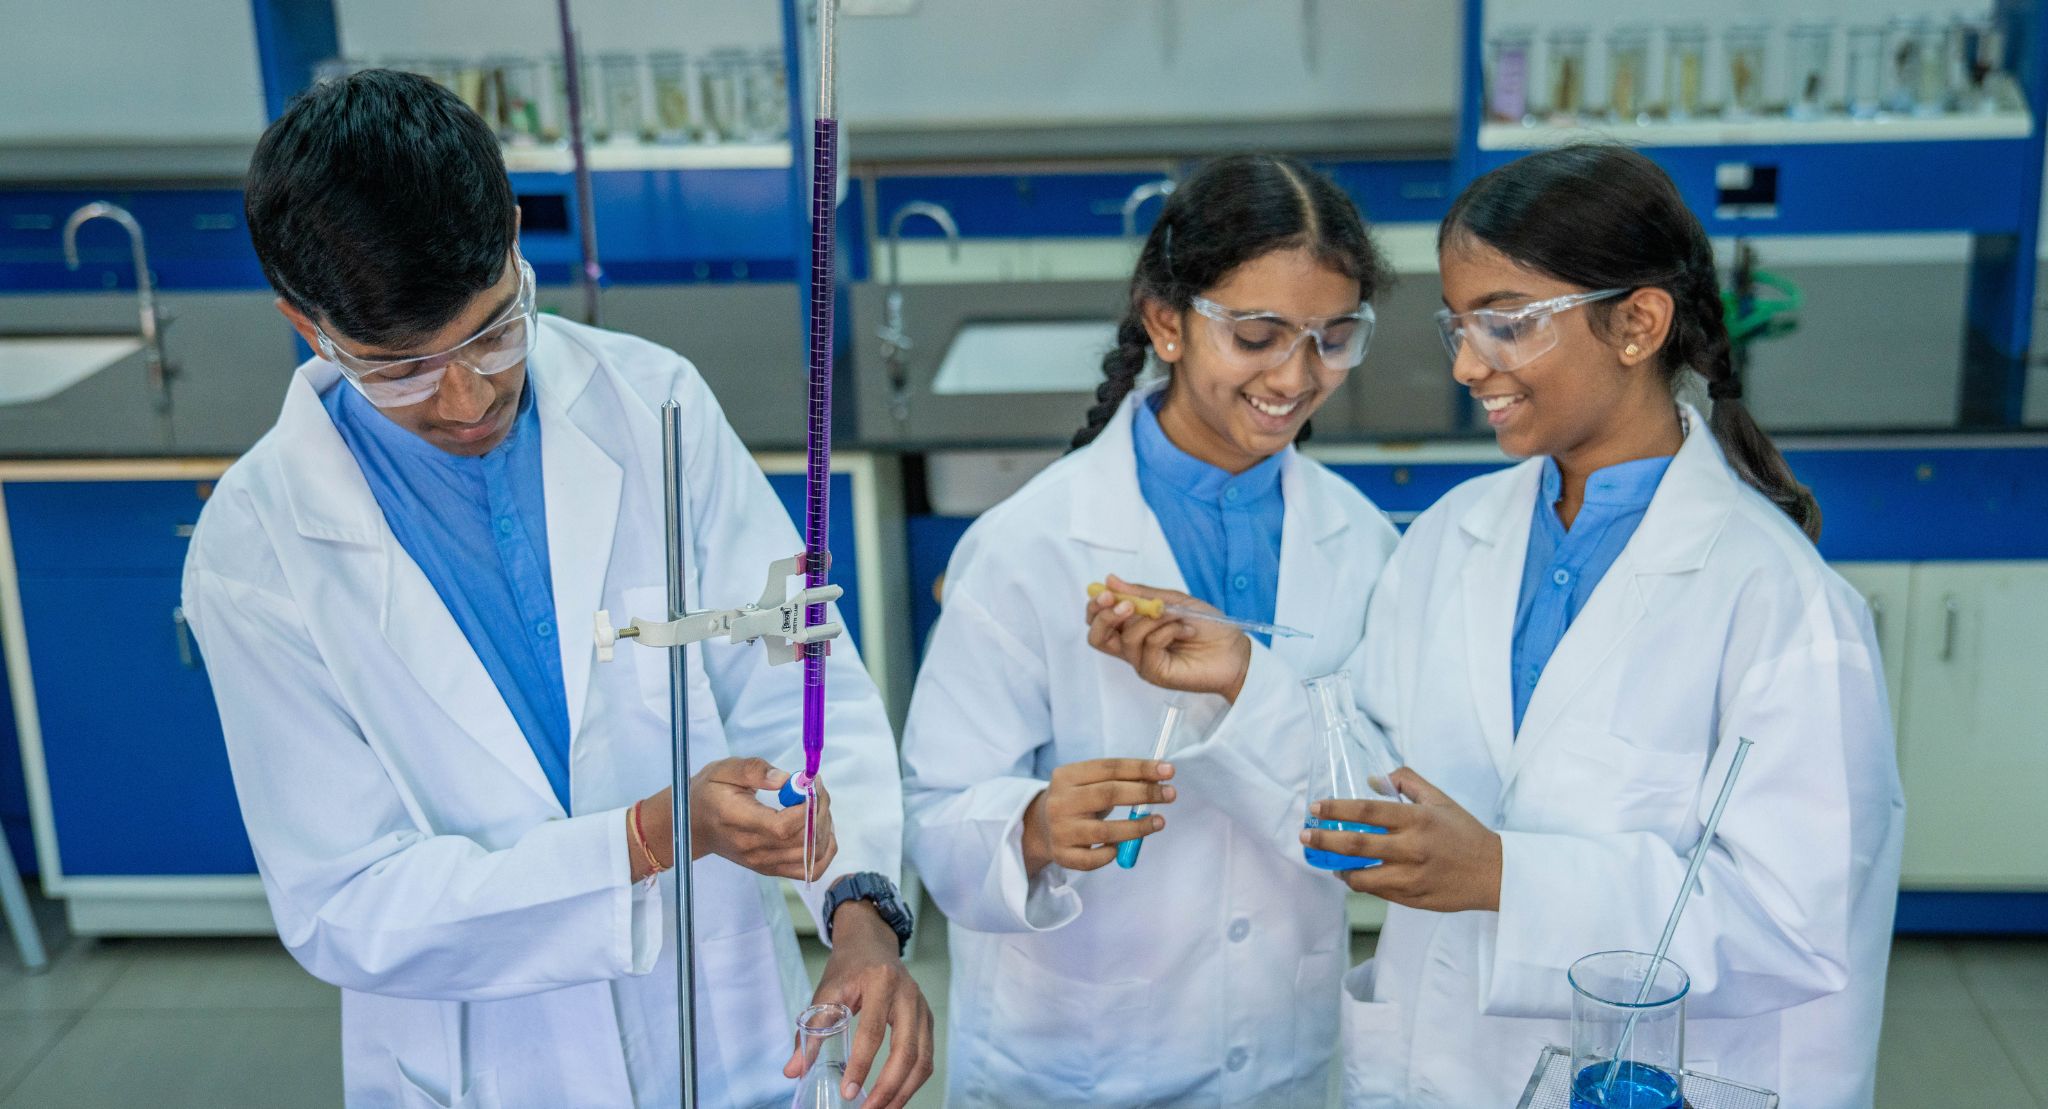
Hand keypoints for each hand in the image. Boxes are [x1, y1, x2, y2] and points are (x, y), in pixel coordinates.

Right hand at [665, 757, 835, 880]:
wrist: (694, 825)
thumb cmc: (710, 793)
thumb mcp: (724, 770)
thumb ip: (754, 770)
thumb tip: (785, 779)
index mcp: (738, 821)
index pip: (782, 827)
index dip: (807, 807)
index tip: (811, 784)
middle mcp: (752, 848)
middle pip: (803, 841)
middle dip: (820, 811)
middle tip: (817, 788)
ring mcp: (763, 863)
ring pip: (812, 856)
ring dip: (825, 828)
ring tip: (816, 805)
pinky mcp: (771, 868)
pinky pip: (810, 869)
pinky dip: (824, 850)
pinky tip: (818, 828)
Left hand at [786, 902, 933, 1108]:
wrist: (872, 943)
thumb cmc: (849, 967)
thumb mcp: (825, 992)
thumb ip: (810, 1031)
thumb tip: (793, 1070)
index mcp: (881, 982)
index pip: (873, 1032)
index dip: (861, 1065)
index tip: (848, 1091)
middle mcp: (908, 995)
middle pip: (907, 1051)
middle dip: (888, 1087)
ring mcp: (923, 1007)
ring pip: (923, 1059)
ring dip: (903, 1091)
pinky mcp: (927, 1020)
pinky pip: (926, 1057)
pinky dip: (912, 1082)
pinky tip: (894, 1096)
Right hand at [1021, 758, 1175, 877]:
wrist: (1041, 827)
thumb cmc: (1077, 801)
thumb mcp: (1088, 783)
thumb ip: (1118, 781)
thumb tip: (1158, 780)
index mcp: (1066, 775)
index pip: (1109, 767)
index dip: (1141, 768)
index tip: (1168, 770)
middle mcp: (1060, 801)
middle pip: (1109, 794)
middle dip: (1144, 793)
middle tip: (1170, 794)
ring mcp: (1060, 830)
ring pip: (1105, 831)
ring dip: (1138, 827)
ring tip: (1159, 822)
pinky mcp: (1062, 855)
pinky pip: (1094, 859)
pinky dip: (1111, 853)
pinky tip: (1119, 848)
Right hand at [1085, 574, 1252, 701]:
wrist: (1235, 651)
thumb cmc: (1208, 627)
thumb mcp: (1174, 600)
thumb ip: (1142, 593)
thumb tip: (1110, 580)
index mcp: (1135, 628)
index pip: (1100, 620)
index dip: (1096, 606)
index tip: (1106, 591)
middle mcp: (1134, 646)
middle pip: (1097, 636)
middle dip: (1105, 615)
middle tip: (1125, 603)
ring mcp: (1143, 661)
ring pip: (1126, 638)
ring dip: (1151, 618)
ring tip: (1174, 615)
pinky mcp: (1156, 672)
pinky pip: (1149, 646)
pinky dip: (1167, 630)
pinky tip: (1185, 630)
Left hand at [1299, 768, 1502, 912]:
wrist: (1494, 874)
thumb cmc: (1465, 833)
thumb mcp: (1440, 799)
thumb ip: (1408, 782)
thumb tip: (1373, 780)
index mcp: (1417, 820)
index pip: (1367, 812)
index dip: (1336, 809)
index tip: (1315, 808)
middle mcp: (1412, 849)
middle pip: (1356, 845)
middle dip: (1324, 840)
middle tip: (1306, 836)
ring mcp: (1412, 878)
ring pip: (1362, 876)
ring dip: (1339, 869)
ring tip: (1327, 862)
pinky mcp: (1413, 899)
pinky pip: (1377, 892)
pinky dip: (1360, 883)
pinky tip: (1352, 875)